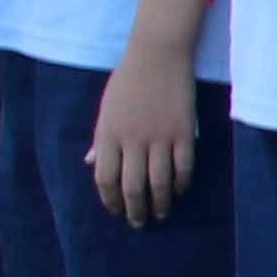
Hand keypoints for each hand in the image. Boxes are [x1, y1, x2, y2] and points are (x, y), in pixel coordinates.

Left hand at [91, 32, 199, 223]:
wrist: (157, 54)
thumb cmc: (129, 80)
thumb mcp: (107, 109)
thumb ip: (102, 139)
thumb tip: (93, 164)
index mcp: (108, 134)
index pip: (105, 179)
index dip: (110, 200)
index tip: (116, 211)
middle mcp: (132, 139)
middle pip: (132, 187)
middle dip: (135, 210)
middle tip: (139, 222)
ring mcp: (159, 136)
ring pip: (159, 182)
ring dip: (160, 203)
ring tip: (161, 213)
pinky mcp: (183, 132)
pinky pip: (183, 166)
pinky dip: (181, 183)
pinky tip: (179, 190)